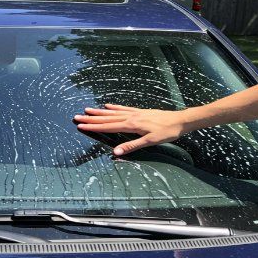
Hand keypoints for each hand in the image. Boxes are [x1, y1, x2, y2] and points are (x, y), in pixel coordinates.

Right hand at [74, 104, 190, 155]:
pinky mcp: (140, 111)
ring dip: (99, 112)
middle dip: (91, 118)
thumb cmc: (167, 132)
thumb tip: (116, 152)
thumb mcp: (150, 142)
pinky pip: (123, 108)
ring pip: (113, 112)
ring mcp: (135, 113)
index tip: (80, 125)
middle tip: (77, 117)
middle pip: (107, 118)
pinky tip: (108, 105)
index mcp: (131, 125)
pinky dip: (114, 107)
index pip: (108, 126)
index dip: (93, 126)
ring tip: (87, 110)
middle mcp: (130, 117)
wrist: (180, 120)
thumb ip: (131, 146)